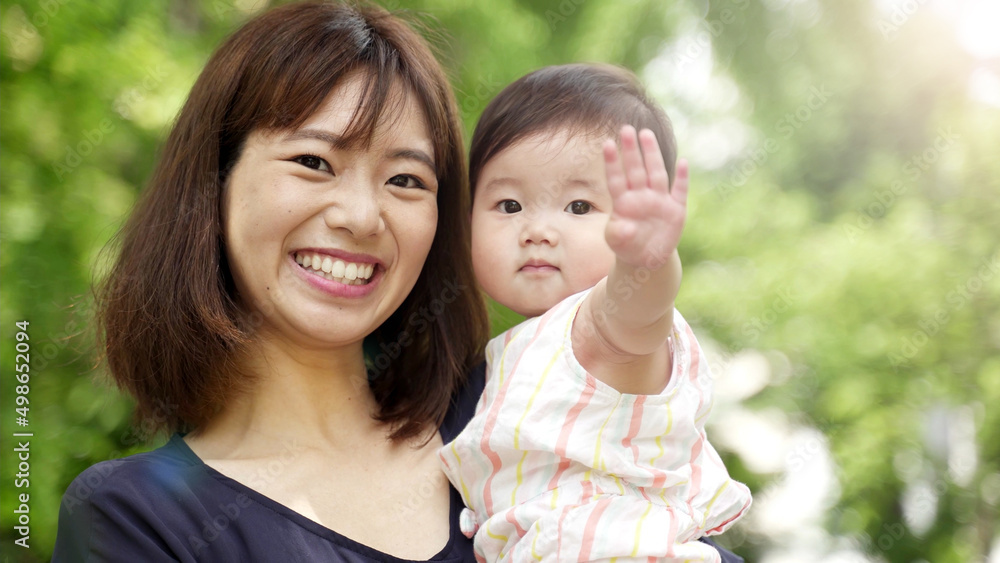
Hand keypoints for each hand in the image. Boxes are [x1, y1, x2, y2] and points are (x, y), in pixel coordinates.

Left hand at [603, 125, 688, 268]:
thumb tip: (625, 227)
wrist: (646, 259)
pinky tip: (683, 162)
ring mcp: (659, 201)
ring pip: (656, 174)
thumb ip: (617, 234)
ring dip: (652, 155)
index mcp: (623, 203)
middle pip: (635, 170)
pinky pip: (680, 191)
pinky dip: (682, 178)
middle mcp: (641, 197)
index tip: (606, 144)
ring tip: (646, 134)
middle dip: (631, 150)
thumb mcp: (617, 243)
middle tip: (626, 129)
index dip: (612, 162)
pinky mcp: (676, 210)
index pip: (616, 179)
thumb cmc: (626, 245)